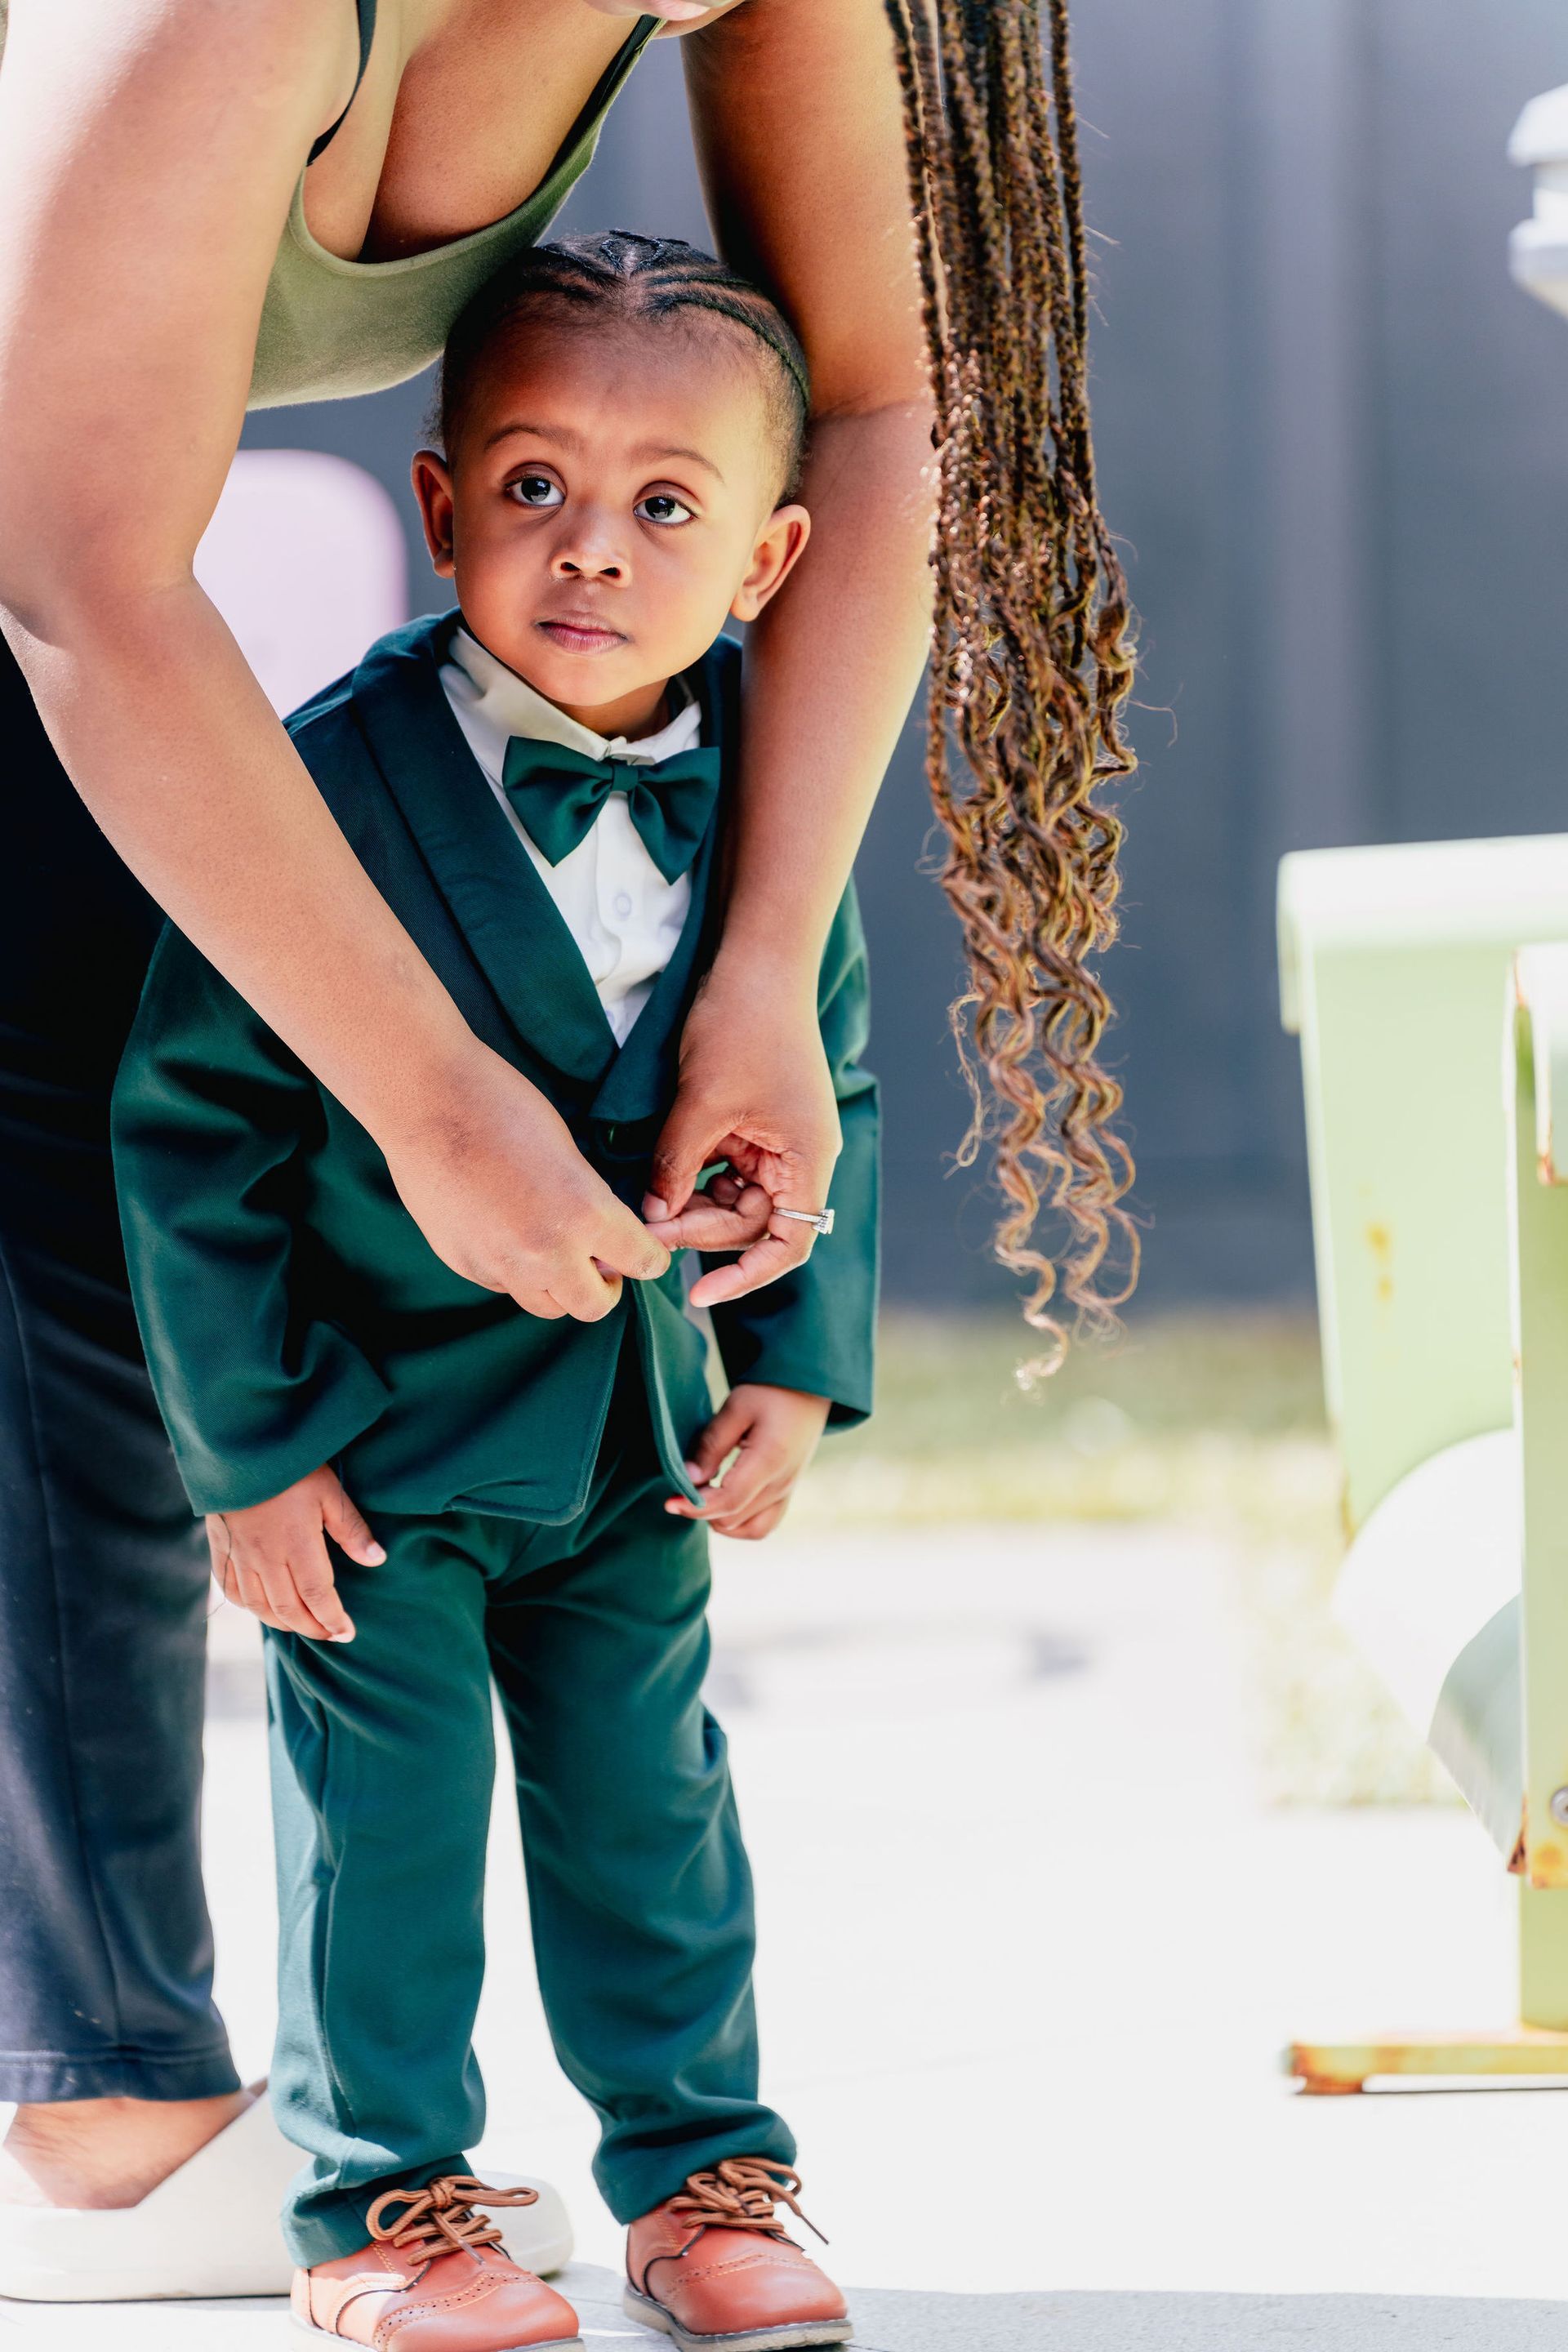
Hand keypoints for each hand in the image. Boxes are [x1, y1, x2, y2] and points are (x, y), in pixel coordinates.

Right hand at [206, 1465, 384, 1641]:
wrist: (237, 1445)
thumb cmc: (290, 1466)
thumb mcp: (329, 1491)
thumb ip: (351, 1529)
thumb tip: (376, 1559)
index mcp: (296, 1545)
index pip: (317, 1595)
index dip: (332, 1619)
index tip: (347, 1632)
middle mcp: (265, 1557)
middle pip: (288, 1608)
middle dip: (312, 1627)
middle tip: (331, 1635)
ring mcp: (240, 1555)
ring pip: (258, 1605)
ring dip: (282, 1622)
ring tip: (303, 1626)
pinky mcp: (221, 1547)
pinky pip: (230, 1588)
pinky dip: (248, 1606)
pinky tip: (261, 1608)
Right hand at [381, 1039, 670, 1319]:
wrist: (426, 1099)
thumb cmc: (501, 1104)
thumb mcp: (569, 1150)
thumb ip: (591, 1202)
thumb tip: (603, 1237)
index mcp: (585, 1213)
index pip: (642, 1262)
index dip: (650, 1256)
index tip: (646, 1251)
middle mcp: (545, 1252)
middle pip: (595, 1305)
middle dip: (606, 1286)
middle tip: (601, 1261)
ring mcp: (499, 1264)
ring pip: (547, 1306)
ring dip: (561, 1287)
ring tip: (555, 1251)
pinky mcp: (463, 1263)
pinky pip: (504, 1286)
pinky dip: (517, 1273)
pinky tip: (509, 1235)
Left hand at [645, 955, 839, 1308]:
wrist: (756, 960)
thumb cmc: (740, 1024)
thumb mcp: (701, 1102)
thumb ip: (677, 1166)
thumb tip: (652, 1218)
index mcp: (807, 1159)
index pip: (789, 1244)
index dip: (747, 1277)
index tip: (699, 1292)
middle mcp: (800, 1158)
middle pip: (753, 1226)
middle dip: (701, 1232)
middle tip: (646, 1229)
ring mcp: (777, 1142)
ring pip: (734, 1201)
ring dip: (693, 1207)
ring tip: (647, 1204)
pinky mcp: (754, 1125)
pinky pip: (725, 1171)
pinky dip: (694, 1179)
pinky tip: (659, 1179)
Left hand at [666, 1383, 830, 1540]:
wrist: (808, 1388)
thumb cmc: (770, 1391)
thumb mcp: (736, 1408)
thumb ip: (712, 1445)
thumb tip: (689, 1479)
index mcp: (770, 1461)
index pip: (729, 1501)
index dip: (695, 1507)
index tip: (669, 1502)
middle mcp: (783, 1483)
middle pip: (734, 1518)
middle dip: (703, 1510)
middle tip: (683, 1487)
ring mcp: (788, 1491)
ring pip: (750, 1530)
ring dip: (722, 1520)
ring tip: (704, 1496)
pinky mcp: (789, 1491)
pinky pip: (765, 1524)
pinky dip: (741, 1523)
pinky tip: (725, 1502)